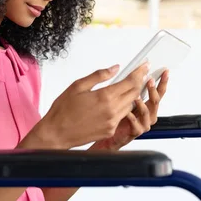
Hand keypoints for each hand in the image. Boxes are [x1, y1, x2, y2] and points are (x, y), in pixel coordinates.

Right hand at [21, 62, 150, 149]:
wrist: (56, 133)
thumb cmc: (63, 110)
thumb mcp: (78, 86)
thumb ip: (99, 76)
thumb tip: (115, 68)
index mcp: (104, 97)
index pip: (129, 82)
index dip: (139, 72)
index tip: (143, 66)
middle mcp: (112, 111)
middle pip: (134, 93)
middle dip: (139, 82)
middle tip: (141, 73)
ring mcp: (112, 122)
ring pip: (130, 105)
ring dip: (132, 95)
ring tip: (130, 87)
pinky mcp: (110, 131)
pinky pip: (122, 116)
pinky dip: (123, 107)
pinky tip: (118, 102)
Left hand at [93, 69, 168, 150]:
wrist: (112, 136)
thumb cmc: (119, 118)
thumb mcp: (126, 100)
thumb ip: (132, 90)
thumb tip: (134, 74)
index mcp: (148, 105)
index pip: (159, 92)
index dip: (163, 81)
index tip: (165, 72)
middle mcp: (148, 114)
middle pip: (156, 101)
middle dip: (153, 90)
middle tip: (149, 81)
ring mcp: (144, 123)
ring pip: (147, 112)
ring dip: (142, 103)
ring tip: (136, 96)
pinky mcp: (136, 132)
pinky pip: (136, 124)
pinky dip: (131, 117)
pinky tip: (127, 112)